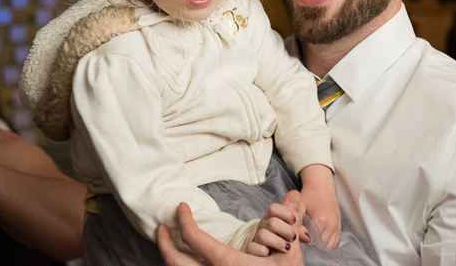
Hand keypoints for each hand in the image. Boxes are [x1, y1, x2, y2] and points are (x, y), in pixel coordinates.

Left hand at [157, 192, 304, 265]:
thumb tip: (293, 195)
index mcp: (226, 265)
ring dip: (172, 258)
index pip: (193, 237)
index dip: (183, 219)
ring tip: (171, 244)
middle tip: (162, 227)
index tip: (181, 207)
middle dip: (163, 242)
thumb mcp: (289, 256)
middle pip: (173, 261)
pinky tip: (190, 262)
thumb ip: (289, 223)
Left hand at [299, 165, 340, 247]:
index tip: (298, 241)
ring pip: (329, 247)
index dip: (304, 244)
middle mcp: (331, 224)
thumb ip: (298, 223)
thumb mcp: (299, 207)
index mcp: (321, 220)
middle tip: (303, 243)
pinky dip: (327, 244)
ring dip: (320, 247)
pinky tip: (318, 240)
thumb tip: (296, 239)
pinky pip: (334, 243)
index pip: (312, 242)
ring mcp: (337, 226)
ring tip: (310, 242)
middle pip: (321, 247)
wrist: (321, 184)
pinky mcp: (339, 226)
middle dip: (311, 248)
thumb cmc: (308, 195)